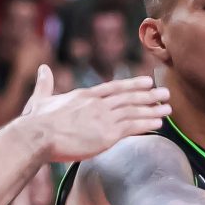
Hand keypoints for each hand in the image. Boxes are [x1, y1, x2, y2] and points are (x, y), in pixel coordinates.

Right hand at [20, 67, 170, 162]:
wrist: (38, 136)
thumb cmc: (36, 121)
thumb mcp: (41, 98)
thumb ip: (45, 83)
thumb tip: (42, 68)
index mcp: (84, 96)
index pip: (114, 88)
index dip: (132, 85)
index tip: (147, 82)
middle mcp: (97, 104)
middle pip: (128, 97)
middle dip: (149, 95)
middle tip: (165, 93)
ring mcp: (104, 118)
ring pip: (134, 111)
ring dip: (153, 109)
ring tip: (168, 108)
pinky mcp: (107, 135)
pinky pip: (133, 127)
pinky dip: (147, 123)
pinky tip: (158, 123)